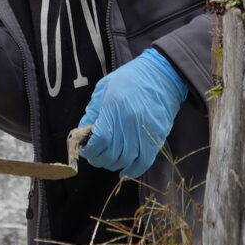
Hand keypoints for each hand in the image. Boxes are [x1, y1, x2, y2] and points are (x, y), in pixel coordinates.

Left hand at [79, 49, 186, 178]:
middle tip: (95, 156)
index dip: (89, 150)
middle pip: (111, 154)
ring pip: (126, 160)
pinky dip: (133, 170)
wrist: (162, 73)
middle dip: (99, 159)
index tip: (86, 149)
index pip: (99, 141)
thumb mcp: (104, 87)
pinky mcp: (156, 137)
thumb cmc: (130, 78)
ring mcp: (144, 131)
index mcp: (113, 108)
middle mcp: (128, 122)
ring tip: (108, 160)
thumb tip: (82, 132)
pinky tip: (125, 171)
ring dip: (114, 165)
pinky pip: (144, 162)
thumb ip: (92, 111)